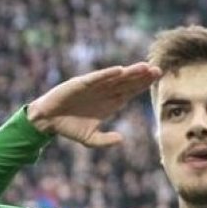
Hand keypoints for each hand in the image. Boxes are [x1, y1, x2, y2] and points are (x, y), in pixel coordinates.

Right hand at [26, 63, 161, 145]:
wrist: (48, 121)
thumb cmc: (70, 128)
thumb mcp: (90, 139)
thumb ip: (105, 140)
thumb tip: (121, 139)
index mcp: (109, 103)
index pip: (130, 91)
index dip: (143, 85)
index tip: (157, 79)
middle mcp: (104, 92)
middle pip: (127, 82)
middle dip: (142, 76)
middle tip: (158, 70)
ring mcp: (93, 87)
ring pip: (115, 78)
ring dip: (129, 72)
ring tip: (144, 67)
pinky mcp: (80, 84)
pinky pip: (96, 78)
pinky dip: (107, 74)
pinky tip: (119, 70)